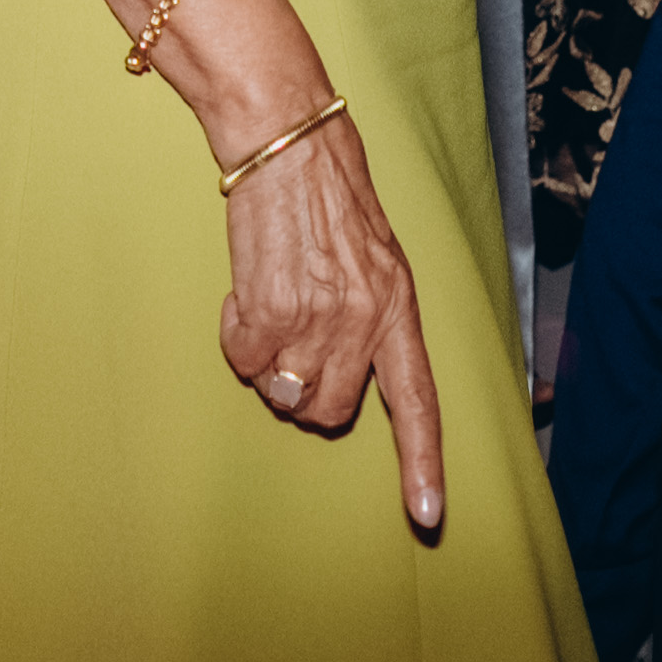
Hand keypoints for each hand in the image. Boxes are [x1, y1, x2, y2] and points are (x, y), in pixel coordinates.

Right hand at [214, 101, 445, 533]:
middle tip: (292, 339)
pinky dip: (236, 335)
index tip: (425, 517)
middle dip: (304, 391)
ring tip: (269, 306)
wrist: (288, 144)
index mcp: (399, 310)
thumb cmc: (329, 199)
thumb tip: (326, 387)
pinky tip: (246, 293)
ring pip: (282, 392)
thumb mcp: (376, 260)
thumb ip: (368, 323)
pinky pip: (243, 361)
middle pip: (330, 411)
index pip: (418, 403)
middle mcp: (365, 322)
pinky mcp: (269, 309)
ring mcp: (317, 319)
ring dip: (267, 363)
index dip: (422, 464)